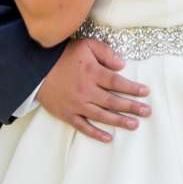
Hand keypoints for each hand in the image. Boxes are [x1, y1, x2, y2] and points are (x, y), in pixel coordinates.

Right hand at [37, 37, 151, 142]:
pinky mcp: (67, 114)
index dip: (132, 88)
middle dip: (132, 107)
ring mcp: (76, 104)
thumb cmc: (62, 55)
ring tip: (134, 125)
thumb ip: (105, 52)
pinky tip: (108, 138)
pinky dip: (96, 133)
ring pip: (101, 115)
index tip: (146, 92)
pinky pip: (83, 126)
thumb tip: (122, 65)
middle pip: (113, 101)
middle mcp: (86, 91)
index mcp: (92, 72)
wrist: (35, 68)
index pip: (117, 82)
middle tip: (147, 112)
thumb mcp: (85, 45)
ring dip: (119, 121)